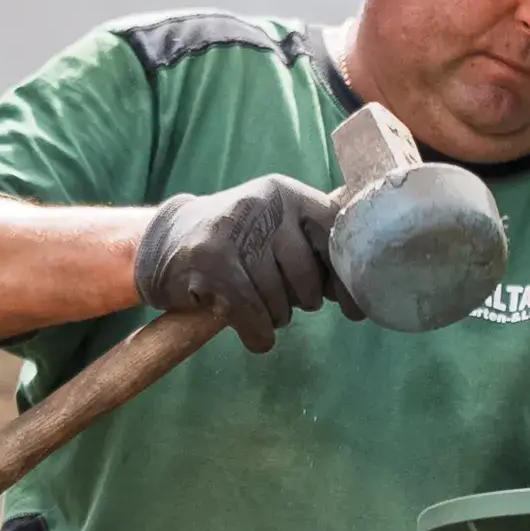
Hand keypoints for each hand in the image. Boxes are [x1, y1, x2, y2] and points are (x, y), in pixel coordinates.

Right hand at [132, 175, 339, 352]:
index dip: (348, 278)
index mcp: (289, 195)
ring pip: (280, 303)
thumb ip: (314, 249)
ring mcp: (236, 231)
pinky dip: (258, 335)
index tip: (354, 310)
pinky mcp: (212, 261)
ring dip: (273, 318)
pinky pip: (254, 317)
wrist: (167, 241)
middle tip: (277, 295)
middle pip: (307, 280)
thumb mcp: (277, 231)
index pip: (336, 235)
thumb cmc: (237, 245)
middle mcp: (265, 205)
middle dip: (298, 301)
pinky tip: (253, 332)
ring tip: (255, 303)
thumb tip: (363, 284)